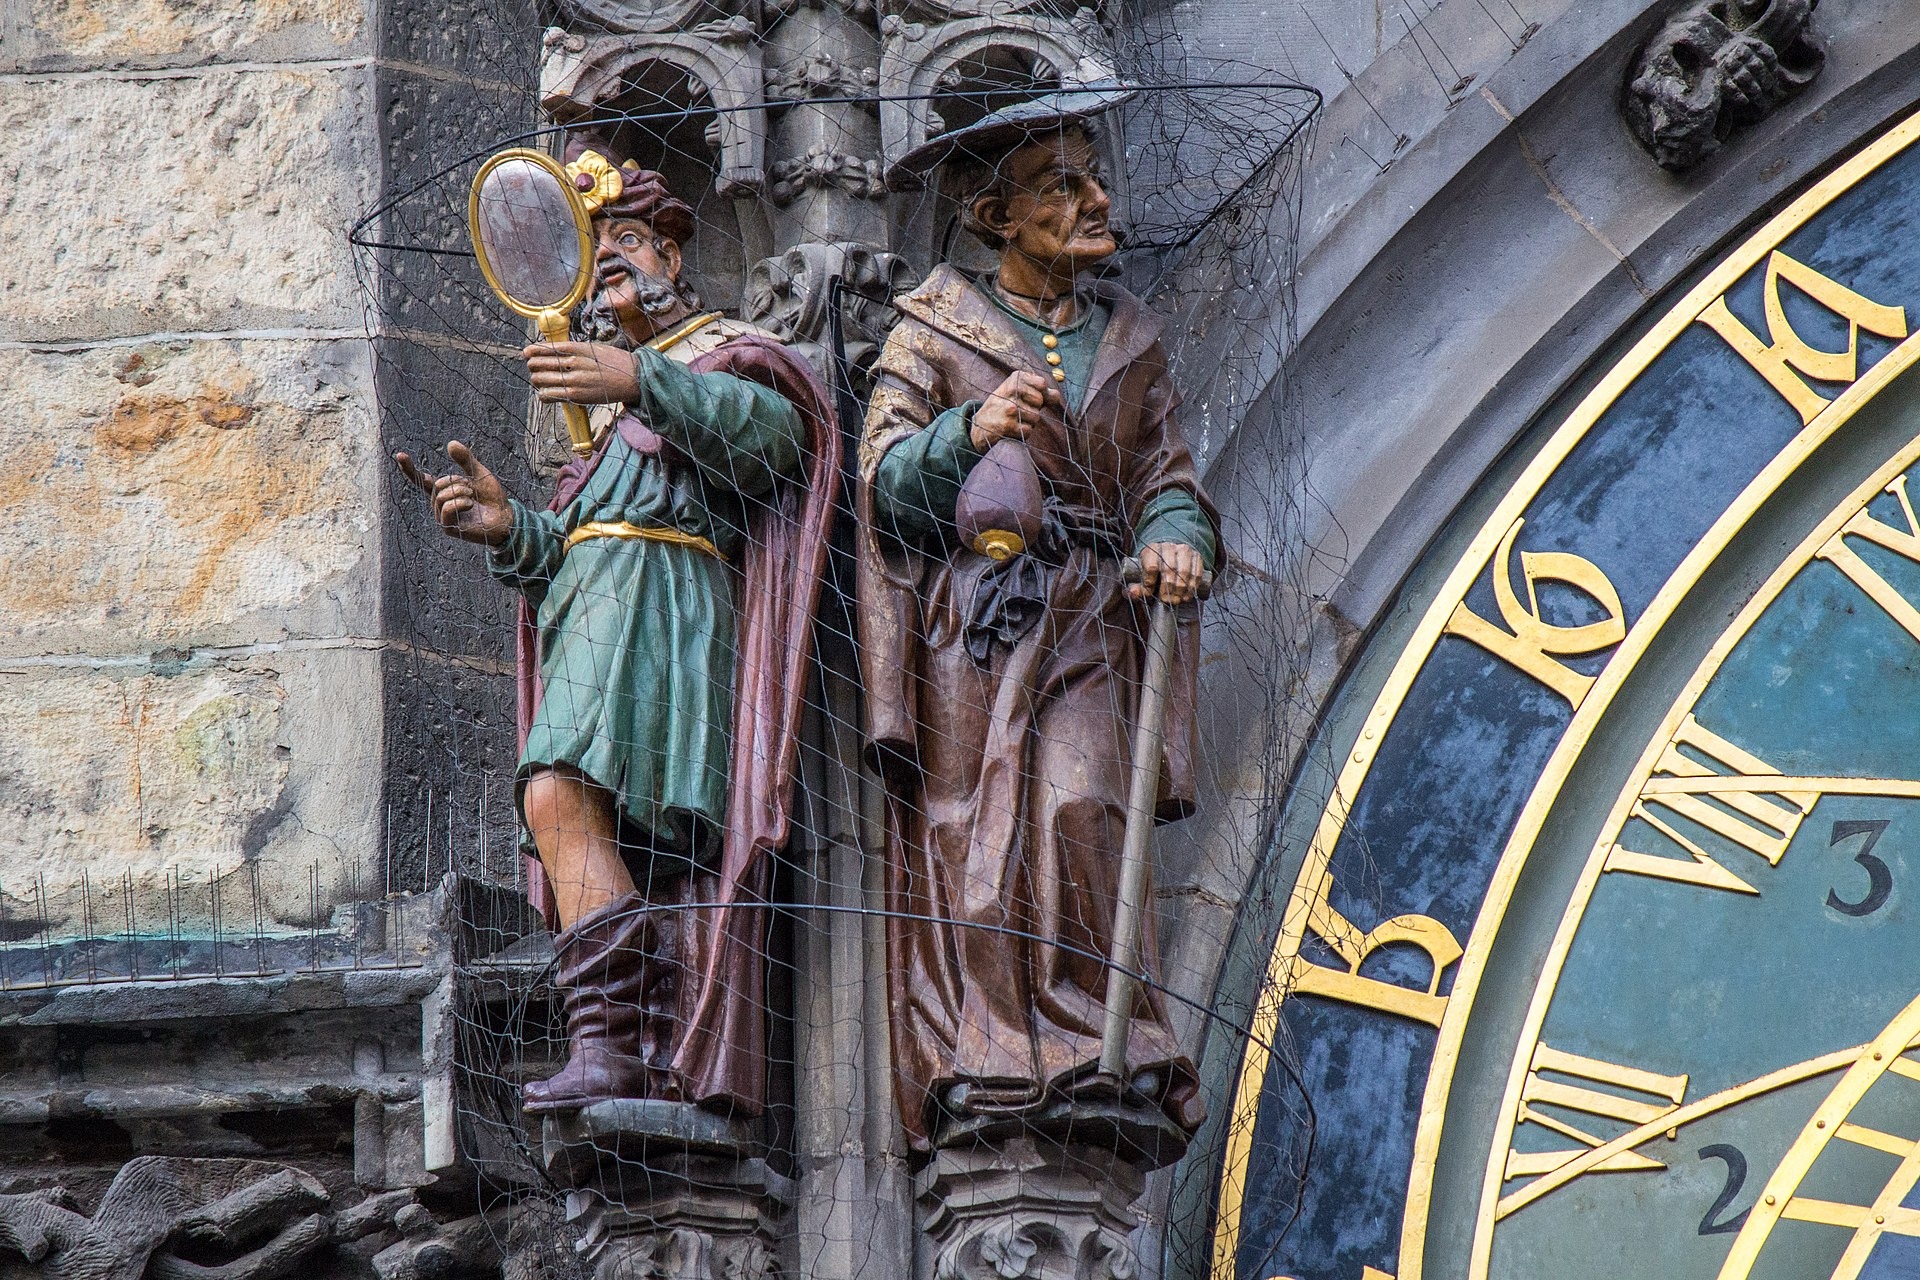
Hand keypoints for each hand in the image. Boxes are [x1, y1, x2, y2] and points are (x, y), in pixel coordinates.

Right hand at [394, 441, 513, 546]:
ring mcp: (443, 518)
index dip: (409, 468)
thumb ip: (465, 460)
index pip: (422, 479)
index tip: (400, 454)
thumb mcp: (479, 474)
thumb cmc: (492, 498)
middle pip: (437, 486)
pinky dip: (461, 503)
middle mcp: (440, 505)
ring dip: (461, 492)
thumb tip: (450, 443)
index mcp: (444, 492)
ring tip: (473, 497)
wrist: (506, 518)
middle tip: (472, 489)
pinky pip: (446, 508)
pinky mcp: (448, 528)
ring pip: (441, 497)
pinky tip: (471, 506)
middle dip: (457, 482)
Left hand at [521, 341, 642, 405]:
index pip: (546, 348)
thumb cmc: (615, 363)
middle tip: (535, 368)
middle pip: (538, 363)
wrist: (634, 378)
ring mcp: (575, 380)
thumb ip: (573, 349)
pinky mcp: (576, 396)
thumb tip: (553, 351)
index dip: (532, 350)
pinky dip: (544, 394)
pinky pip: (548, 395)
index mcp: (578, 348)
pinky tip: (548, 392)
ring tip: (540, 380)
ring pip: (540, 379)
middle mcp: (575, 362)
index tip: (527, 353)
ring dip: (536, 380)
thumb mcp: (593, 348)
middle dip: (532, 366)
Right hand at [971, 371, 1062, 451]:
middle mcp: (1011, 390)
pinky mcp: (1006, 425)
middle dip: (1034, 409)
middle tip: (1020, 410)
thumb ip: (1041, 392)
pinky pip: (1028, 430)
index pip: (1042, 383)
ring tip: (1015, 419)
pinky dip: (1023, 432)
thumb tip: (1056, 396)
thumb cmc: (1005, 406)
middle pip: (1039, 401)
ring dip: (1028, 422)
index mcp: (1015, 378)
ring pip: (1035, 417)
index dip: (1041, 394)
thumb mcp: (1019, 393)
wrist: (981, 424)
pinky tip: (1012, 428)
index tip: (1030, 398)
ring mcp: (1009, 408)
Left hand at [1131, 541, 1205, 604]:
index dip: (1150, 582)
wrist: (1170, 556)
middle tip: (1166, 600)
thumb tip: (1132, 593)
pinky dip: (1192, 587)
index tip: (1149, 592)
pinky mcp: (1196, 556)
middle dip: (1167, 589)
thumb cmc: (1153, 570)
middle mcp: (1168, 546)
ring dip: (1181, 590)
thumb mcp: (1142, 577)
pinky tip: (1187, 596)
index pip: (1151, 566)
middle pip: (1169, 569)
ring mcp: (1184, 550)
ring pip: (1184, 571)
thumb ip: (1136, 587)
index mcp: (1151, 549)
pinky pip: (1196, 573)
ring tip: (1176, 600)